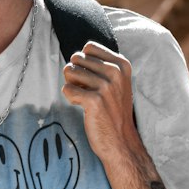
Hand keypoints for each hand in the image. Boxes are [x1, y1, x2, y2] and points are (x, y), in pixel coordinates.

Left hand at [61, 41, 145, 172]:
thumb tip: (75, 56)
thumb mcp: (116, 82)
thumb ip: (100, 65)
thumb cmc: (113, 110)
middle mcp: (115, 72)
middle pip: (76, 58)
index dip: (84, 62)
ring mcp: (106, 86)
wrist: (121, 141)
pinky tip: (83, 107)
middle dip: (76, 74)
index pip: (89, 47)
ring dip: (73, 86)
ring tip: (86, 99)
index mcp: (121, 64)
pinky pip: (67, 89)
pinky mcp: (94, 100)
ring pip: (69, 72)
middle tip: (87, 90)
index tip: (93, 78)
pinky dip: (70, 98)